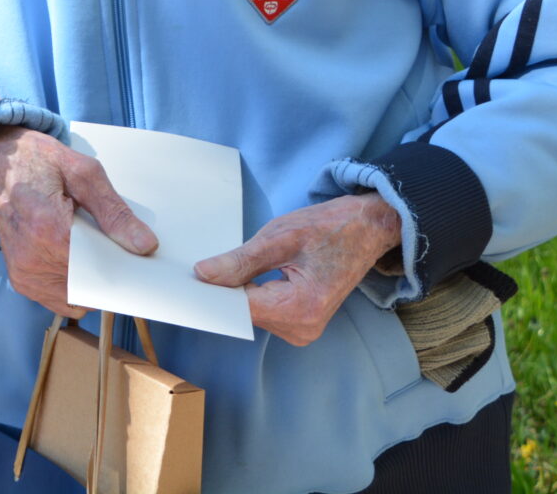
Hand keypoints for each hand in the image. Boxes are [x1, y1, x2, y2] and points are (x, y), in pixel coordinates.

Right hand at [0, 126, 156, 316]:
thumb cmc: (39, 162)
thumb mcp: (84, 172)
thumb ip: (114, 211)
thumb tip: (145, 245)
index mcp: (48, 228)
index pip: (99, 268)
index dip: (121, 264)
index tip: (134, 256)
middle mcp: (32, 258)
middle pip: (91, 285)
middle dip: (108, 272)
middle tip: (112, 247)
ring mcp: (24, 273)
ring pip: (78, 298)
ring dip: (90, 281)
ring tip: (87, 248)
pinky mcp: (21, 280)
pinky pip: (60, 300)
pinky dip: (74, 286)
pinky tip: (74, 260)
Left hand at [193, 192, 400, 345]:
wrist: (367, 229)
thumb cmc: (329, 227)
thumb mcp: (279, 237)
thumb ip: (239, 261)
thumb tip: (203, 275)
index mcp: (301, 308)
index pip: (239, 308)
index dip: (212, 292)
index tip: (189, 278)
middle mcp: (302, 329)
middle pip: (244, 313)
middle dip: (225, 290)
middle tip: (207, 265)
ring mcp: (303, 330)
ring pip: (251, 313)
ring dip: (239, 291)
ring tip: (235, 265)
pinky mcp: (300, 323)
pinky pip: (264, 311)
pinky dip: (251, 294)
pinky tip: (245, 276)